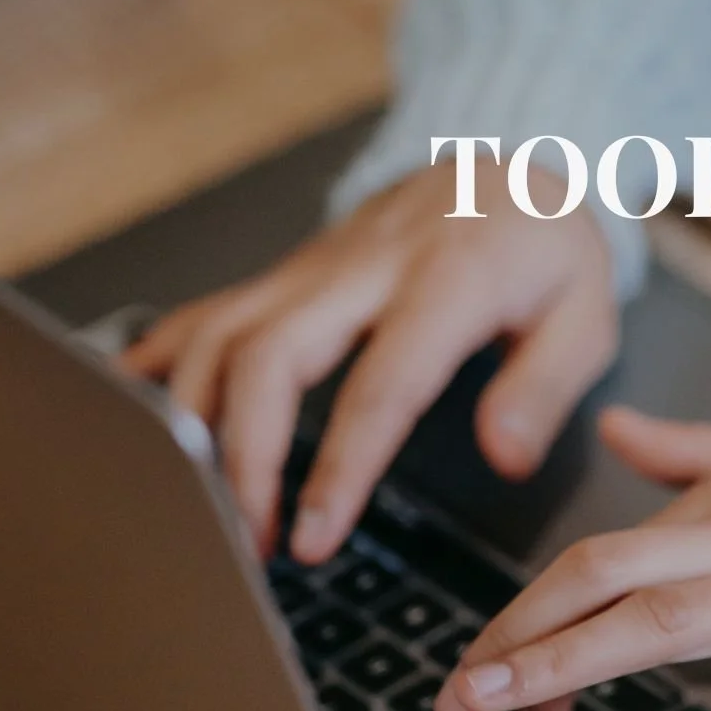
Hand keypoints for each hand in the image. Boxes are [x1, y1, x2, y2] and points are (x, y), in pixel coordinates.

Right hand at [122, 162, 615, 560]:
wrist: (504, 168)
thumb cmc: (544, 249)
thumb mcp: (586, 312)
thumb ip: (545, 386)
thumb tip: (504, 457)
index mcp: (447, 281)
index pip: (380, 382)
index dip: (339, 465)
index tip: (315, 537)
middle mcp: (363, 269)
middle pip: (268, 353)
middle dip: (241, 455)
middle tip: (249, 542)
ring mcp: (312, 269)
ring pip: (220, 333)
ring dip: (196, 426)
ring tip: (205, 515)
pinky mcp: (283, 278)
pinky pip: (205, 313)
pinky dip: (156, 364)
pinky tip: (123, 420)